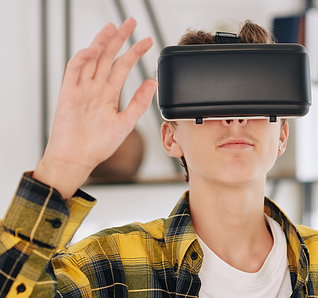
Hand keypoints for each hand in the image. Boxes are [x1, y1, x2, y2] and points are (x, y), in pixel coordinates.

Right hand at [33, 18, 157, 197]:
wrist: (78, 159)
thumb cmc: (99, 145)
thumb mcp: (126, 123)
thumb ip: (139, 102)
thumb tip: (153, 82)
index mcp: (109, 94)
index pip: (123, 66)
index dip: (135, 52)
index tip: (148, 41)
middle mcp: (96, 88)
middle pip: (108, 56)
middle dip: (119, 39)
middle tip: (131, 22)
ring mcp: (82, 88)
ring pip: (92, 58)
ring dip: (101, 42)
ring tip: (114, 27)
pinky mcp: (68, 92)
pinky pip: (74, 70)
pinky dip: (83, 58)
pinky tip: (95, 49)